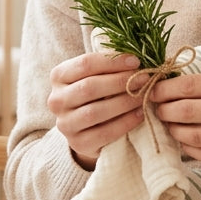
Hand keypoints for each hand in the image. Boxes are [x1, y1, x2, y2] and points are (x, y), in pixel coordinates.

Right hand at [47, 51, 145, 168]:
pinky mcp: (77, 143)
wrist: (87, 128)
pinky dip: (124, 123)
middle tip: (144, 79)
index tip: (136, 61)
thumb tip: (135, 56)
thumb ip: (109, 65)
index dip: (112, 62)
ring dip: (124, 102)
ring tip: (143, 96)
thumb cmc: (97, 94)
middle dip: (120, 82)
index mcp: (58, 76)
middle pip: (89, 87)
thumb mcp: (97, 76)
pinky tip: (139, 114)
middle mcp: (56, 100)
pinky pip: (104, 133)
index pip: (85, 64)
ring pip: (94, 111)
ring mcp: (65, 124)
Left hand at [149, 71, 200, 164]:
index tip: (152, 90)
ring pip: (193, 135)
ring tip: (168, 125)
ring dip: (173, 130)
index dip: (164, 89)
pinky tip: (184, 142)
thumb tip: (177, 87)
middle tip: (155, 108)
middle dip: (163, 110)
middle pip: (186, 111)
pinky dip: (190, 149)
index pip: (189, 86)